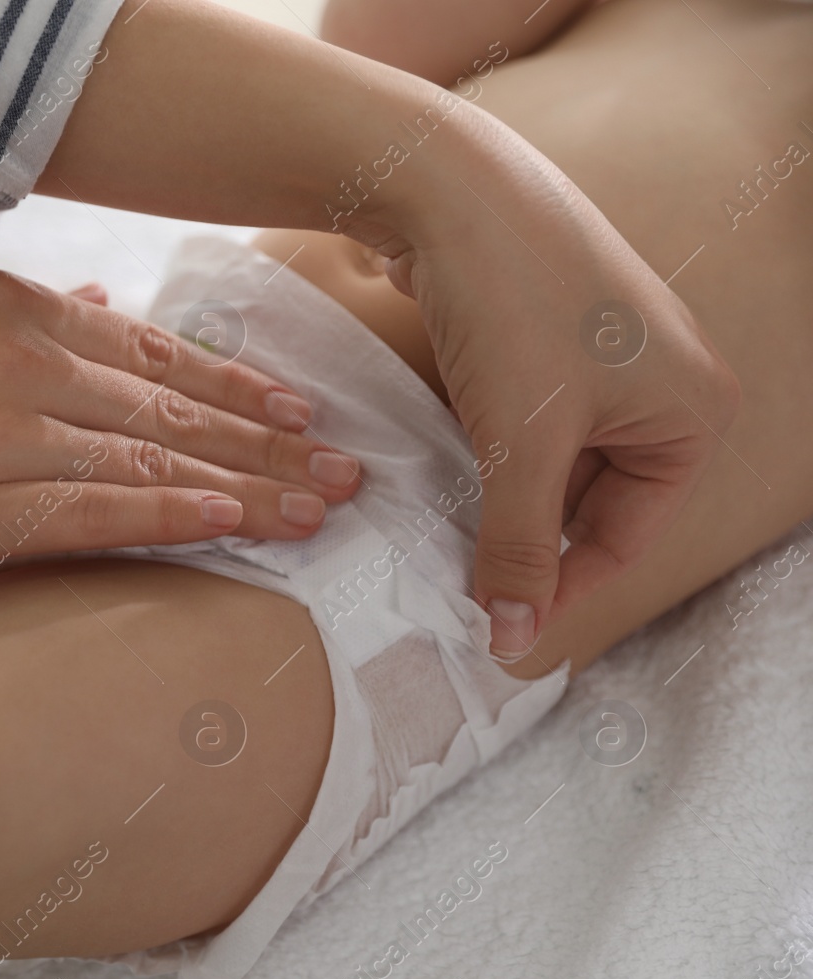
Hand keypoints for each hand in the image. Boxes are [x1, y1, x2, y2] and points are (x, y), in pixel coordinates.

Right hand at [0, 270, 361, 578]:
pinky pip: (100, 507)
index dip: (238, 388)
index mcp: (16, 307)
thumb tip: (93, 302)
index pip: (156, 351)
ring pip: (156, 458)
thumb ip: (21, 315)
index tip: (302, 413)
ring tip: (319, 509)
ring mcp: (6, 430)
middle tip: (348, 470)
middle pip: (175, 406)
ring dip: (248, 486)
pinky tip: (233, 523)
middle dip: (272, 442)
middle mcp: (24, 357)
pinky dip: (172, 513)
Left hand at [38, 0, 735, 660]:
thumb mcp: (522, 442)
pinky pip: (525, 425)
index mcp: (691, 414)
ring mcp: (604, 361)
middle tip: (460, 593)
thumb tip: (511, 635)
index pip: (623, 537)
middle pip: (590, 505)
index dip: (556, 590)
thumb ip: (519, 545)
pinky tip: (443, 483)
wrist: (452, 188)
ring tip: (444, 543)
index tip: (494, 634)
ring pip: (550, 466)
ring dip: (499, 502)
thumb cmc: (512, 307)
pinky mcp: (549, 341)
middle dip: (525, 545)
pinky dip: (488, 457)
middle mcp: (662, 387)